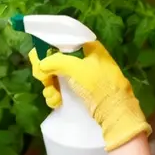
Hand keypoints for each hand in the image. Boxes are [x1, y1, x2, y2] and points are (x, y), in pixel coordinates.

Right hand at [29, 41, 150, 150]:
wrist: (115, 112)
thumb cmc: (98, 85)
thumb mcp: (76, 68)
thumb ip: (55, 61)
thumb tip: (41, 64)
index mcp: (87, 47)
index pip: (60, 42)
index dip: (46, 51)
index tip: (40, 63)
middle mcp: (83, 59)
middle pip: (54, 60)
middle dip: (46, 73)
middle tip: (44, 81)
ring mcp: (80, 77)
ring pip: (55, 77)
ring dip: (49, 87)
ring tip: (54, 97)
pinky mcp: (78, 92)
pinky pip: (60, 90)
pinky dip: (55, 96)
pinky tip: (57, 103)